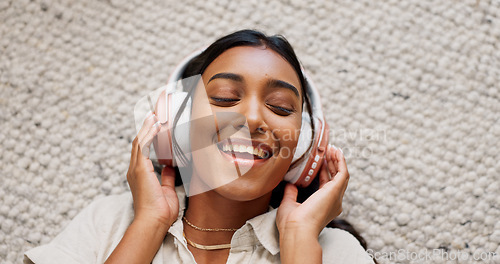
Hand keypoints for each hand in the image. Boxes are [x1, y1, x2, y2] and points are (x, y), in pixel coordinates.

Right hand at [126, 111, 178, 227]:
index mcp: (139, 174)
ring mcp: (136, 168)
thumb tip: (170, 167)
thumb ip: (166, 177)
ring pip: (140, 141)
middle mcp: (135, 169)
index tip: (156, 125)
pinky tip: (157, 125)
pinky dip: (150, 133)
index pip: (142, 150)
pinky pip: (144, 145)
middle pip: (138, 141)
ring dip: (148, 127)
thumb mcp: (166, 190)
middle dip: (146, 127)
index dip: (148, 136)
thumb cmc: (160, 211)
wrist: (154, 220)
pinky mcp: (140, 168)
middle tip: (154, 114)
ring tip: (155, 115)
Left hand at [276, 145, 348, 236]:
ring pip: (341, 175)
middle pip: (335, 178)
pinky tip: (336, 152)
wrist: (297, 230)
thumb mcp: (289, 204)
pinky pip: (343, 173)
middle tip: (327, 150)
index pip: (325, 185)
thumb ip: (291, 193)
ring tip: (331, 148)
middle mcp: (333, 202)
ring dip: (336, 160)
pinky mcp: (336, 191)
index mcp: (323, 207)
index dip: (323, 172)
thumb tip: (290, 184)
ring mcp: (336, 197)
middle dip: (331, 163)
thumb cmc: (291, 224)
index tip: (319, 161)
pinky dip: (340, 161)